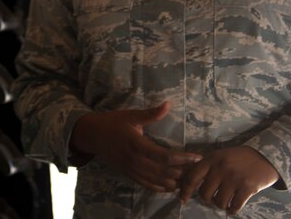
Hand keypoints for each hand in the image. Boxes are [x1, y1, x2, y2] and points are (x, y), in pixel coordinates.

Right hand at [70, 101, 201, 191]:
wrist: (92, 136)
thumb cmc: (112, 123)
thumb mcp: (131, 116)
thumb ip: (151, 113)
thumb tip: (168, 104)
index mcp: (137, 145)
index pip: (165, 157)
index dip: (183, 159)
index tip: (197, 157)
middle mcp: (135, 161)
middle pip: (165, 172)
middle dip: (184, 172)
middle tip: (199, 169)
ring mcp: (132, 170)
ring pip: (158, 181)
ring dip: (175, 181)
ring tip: (189, 178)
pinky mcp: (129, 175)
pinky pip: (148, 185)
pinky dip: (162, 187)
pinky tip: (172, 186)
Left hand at [178, 146, 279, 214]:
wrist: (265, 156)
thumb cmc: (240, 157)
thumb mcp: (221, 155)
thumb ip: (208, 166)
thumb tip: (192, 183)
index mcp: (212, 159)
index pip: (193, 176)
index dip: (186, 189)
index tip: (183, 198)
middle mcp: (221, 168)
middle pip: (204, 192)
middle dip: (207, 198)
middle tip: (212, 198)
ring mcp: (234, 178)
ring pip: (218, 201)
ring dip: (220, 205)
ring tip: (224, 202)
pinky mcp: (247, 187)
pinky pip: (234, 206)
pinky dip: (232, 210)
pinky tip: (232, 207)